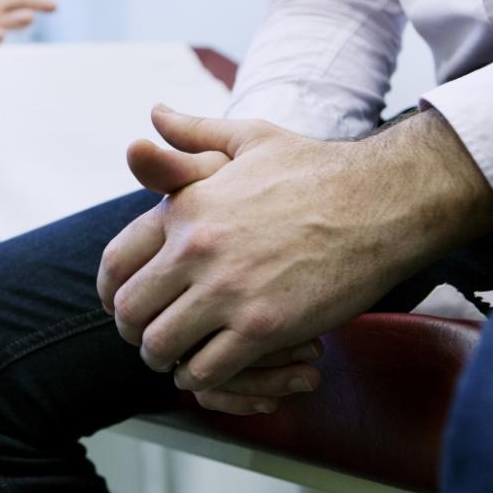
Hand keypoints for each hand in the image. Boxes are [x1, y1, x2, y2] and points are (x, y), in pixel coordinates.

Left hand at [99, 106, 492, 401]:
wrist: (382, 199)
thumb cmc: (316, 169)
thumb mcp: (249, 139)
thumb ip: (194, 135)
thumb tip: (155, 113)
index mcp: (184, 208)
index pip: (115, 263)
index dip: (110, 293)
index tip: (123, 306)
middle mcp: (195, 249)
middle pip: (130, 312)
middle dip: (136, 333)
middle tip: (153, 340)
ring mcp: (228, 290)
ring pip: (162, 347)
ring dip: (167, 360)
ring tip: (181, 360)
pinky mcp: (264, 326)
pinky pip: (209, 369)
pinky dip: (205, 378)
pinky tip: (215, 370)